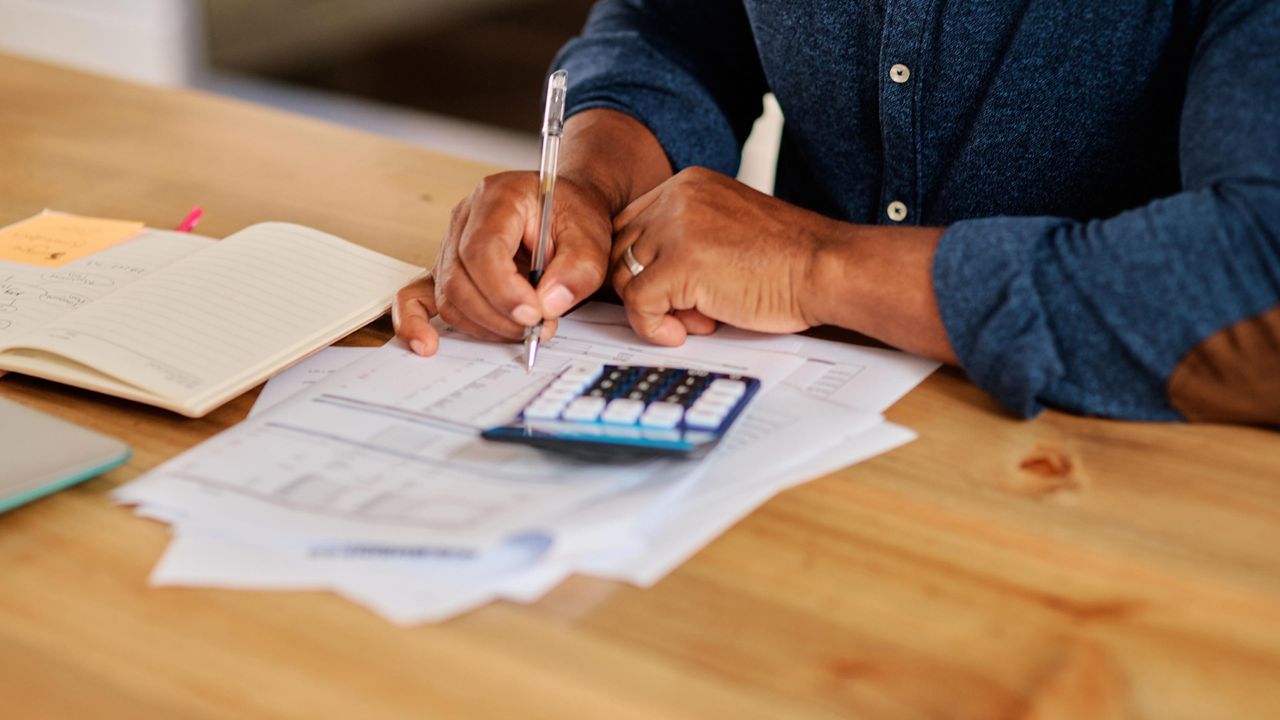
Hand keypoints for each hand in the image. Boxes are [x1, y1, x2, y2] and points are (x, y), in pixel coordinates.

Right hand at [394, 171, 613, 354]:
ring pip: (449, 297)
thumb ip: (577, 269)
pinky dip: (417, 322)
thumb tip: (548, 305)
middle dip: (499, 315)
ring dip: (485, 325)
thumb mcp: (591, 235)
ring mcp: (450, 244)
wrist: (564, 208)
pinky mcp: (446, 269)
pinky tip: (426, 343)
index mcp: (498, 197)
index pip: (483, 248)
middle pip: (460, 278)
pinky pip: (417, 296)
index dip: (504, 290)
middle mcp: (465, 219)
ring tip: (524, 330)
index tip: (533, 315)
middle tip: (538, 328)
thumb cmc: (572, 216)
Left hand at [609, 167, 829, 344]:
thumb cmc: (790, 260)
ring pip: (624, 278)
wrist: (826, 268)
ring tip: (698, 319)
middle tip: (688, 310)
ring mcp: (676, 228)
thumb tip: (643, 274)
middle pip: (620, 251)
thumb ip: (687, 237)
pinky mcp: (681, 264)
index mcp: (689, 185)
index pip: (630, 225)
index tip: (670, 291)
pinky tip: (686, 331)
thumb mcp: (727, 230)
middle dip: (644, 288)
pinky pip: (638, 304)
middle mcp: (677, 198)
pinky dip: (654, 327)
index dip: (642, 265)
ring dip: (654, 309)